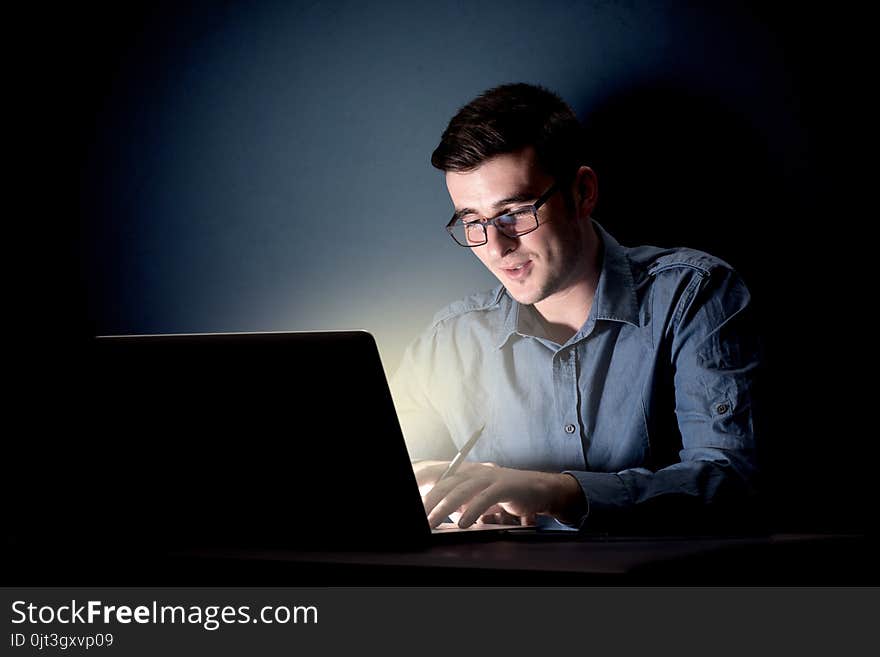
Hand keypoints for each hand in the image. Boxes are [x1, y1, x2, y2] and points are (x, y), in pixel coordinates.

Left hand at [419, 462, 584, 528]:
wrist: (540, 489)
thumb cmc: (508, 494)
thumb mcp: (482, 497)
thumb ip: (463, 503)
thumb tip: (442, 514)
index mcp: (468, 473)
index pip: (441, 478)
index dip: (425, 487)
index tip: (412, 500)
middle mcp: (477, 472)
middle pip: (446, 484)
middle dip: (429, 500)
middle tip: (417, 516)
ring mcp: (490, 477)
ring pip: (461, 490)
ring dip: (444, 507)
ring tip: (431, 522)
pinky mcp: (504, 486)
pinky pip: (484, 499)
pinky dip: (472, 511)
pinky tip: (463, 523)